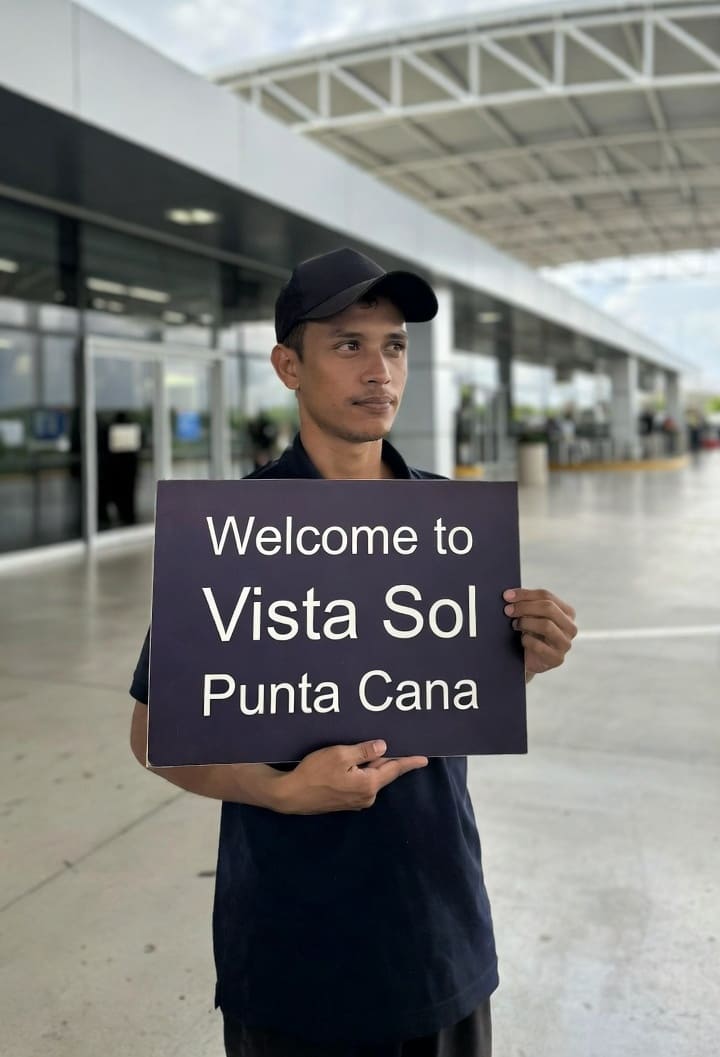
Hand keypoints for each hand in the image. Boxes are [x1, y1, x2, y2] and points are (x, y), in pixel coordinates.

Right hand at [275, 740, 427, 814]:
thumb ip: (364, 751)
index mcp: (369, 784)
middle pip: (384, 772)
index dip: (410, 762)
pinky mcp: (346, 802)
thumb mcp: (340, 754)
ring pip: (372, 777)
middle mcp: (367, 796)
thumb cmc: (315, 773)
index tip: (425, 759)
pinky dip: (363, 772)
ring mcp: (356, 801)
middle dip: (391, 760)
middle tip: (401, 747)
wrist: (291, 796)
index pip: (394, 769)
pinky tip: (358, 763)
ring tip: (376, 750)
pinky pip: (362, 783)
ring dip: (374, 765)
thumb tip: (383, 747)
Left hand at [503, 588, 576, 676]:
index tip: (507, 595)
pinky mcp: (557, 659)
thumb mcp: (530, 615)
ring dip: (526, 623)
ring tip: (514, 625)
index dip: (525, 594)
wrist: (526, 660)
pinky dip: (527, 640)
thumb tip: (509, 595)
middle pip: (548, 608)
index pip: (546, 596)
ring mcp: (565, 644)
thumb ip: (526, 603)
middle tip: (507, 610)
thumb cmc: (529, 633)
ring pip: (546, 625)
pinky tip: (521, 640)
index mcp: (567, 612)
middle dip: (524, 607)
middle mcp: (570, 627)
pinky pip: (539, 646)